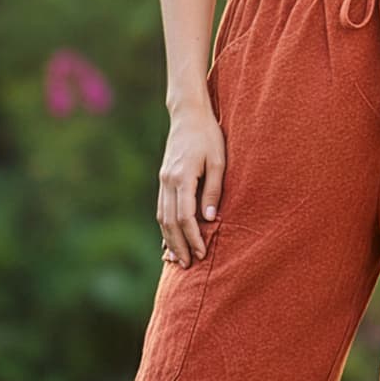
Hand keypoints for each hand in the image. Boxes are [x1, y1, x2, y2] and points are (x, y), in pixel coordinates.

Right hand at [157, 97, 223, 267]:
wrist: (188, 115)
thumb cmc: (209, 136)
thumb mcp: (218, 162)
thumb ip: (213, 191)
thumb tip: (210, 219)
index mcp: (182, 177)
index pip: (185, 217)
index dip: (193, 238)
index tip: (202, 253)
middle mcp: (168, 181)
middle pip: (169, 222)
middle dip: (178, 245)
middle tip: (187, 265)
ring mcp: (163, 180)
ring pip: (161, 217)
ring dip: (169, 239)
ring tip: (177, 258)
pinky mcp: (163, 179)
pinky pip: (161, 208)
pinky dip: (165, 226)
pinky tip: (170, 238)